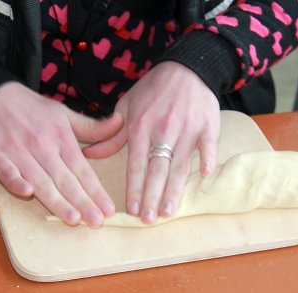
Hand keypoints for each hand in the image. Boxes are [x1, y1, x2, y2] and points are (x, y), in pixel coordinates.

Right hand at [0, 82, 123, 226]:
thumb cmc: (31, 108)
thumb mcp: (64, 114)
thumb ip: (92, 127)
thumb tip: (120, 122)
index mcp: (61, 139)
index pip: (82, 170)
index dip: (96, 191)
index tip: (108, 210)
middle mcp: (43, 147)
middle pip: (65, 180)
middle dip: (82, 202)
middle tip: (96, 221)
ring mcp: (18, 151)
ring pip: (40, 180)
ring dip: (56, 200)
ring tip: (73, 218)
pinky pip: (6, 170)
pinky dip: (15, 181)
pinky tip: (27, 193)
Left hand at [85, 62, 220, 223]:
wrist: (187, 67)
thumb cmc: (154, 89)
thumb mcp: (127, 106)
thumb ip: (111, 134)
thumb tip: (89, 154)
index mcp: (141, 126)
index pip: (136, 164)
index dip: (134, 188)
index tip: (131, 209)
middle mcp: (163, 130)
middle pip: (157, 169)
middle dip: (152, 196)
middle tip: (149, 219)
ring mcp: (187, 128)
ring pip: (180, 164)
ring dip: (175, 189)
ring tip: (169, 211)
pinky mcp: (208, 125)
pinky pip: (208, 145)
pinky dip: (207, 159)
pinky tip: (205, 175)